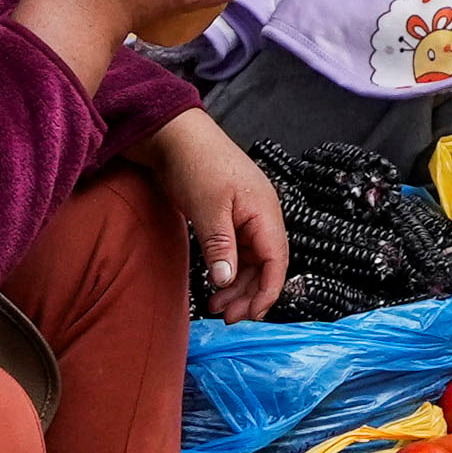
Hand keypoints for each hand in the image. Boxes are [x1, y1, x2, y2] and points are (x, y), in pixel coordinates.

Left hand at [140, 109, 287, 320]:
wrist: (174, 135)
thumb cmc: (196, 164)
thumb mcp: (208, 208)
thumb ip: (220, 246)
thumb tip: (226, 281)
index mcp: (265, 212)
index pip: (277, 261)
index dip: (267, 291)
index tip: (251, 316)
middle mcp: (261, 215)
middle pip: (266, 264)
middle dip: (249, 294)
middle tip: (227, 317)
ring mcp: (246, 215)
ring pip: (251, 260)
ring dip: (237, 285)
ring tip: (216, 306)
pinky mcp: (229, 215)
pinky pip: (237, 250)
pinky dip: (227, 269)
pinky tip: (214, 283)